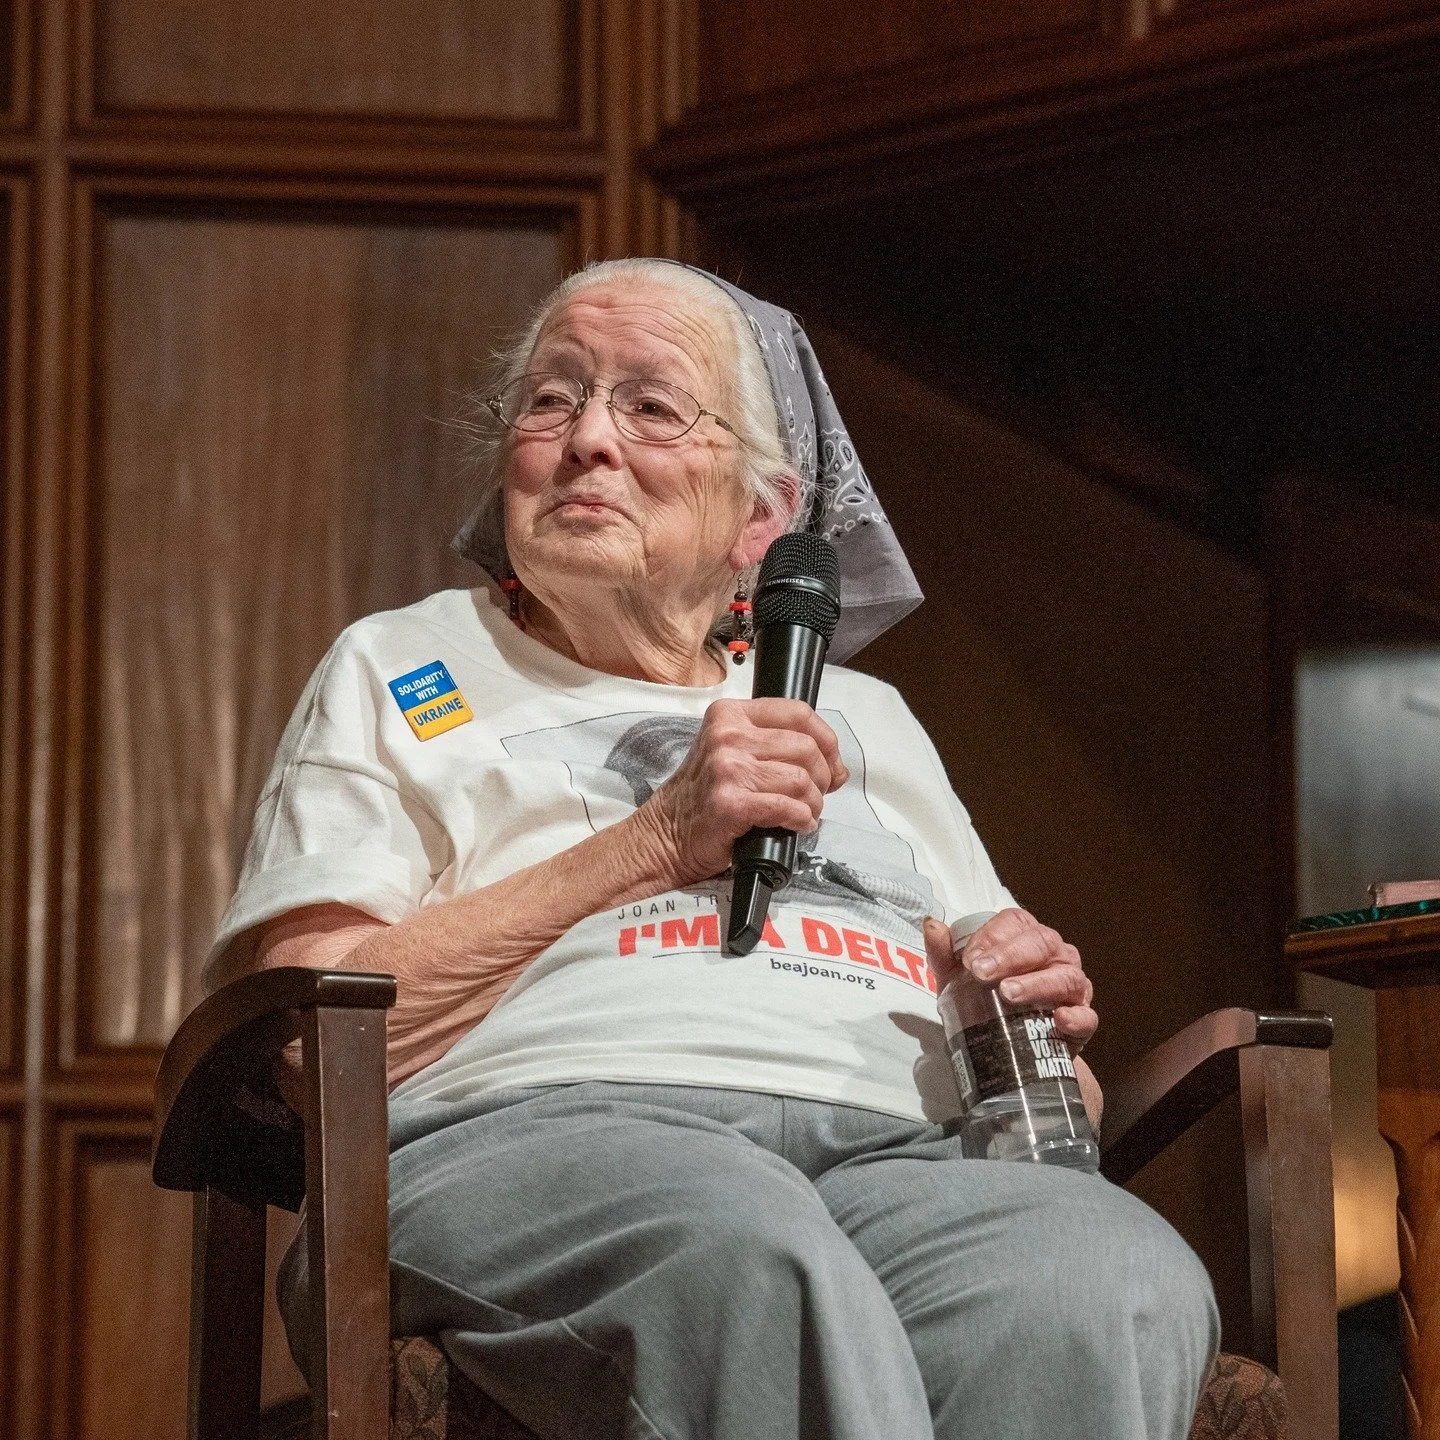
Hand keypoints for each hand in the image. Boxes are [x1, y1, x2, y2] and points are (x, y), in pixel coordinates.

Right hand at [638, 698, 848, 887]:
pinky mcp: (730, 803)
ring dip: (814, 802)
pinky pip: (787, 807)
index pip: (798, 712)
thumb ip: (778, 749)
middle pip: (805, 747)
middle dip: (823, 776)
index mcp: (730, 714)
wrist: (666, 834)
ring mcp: (727, 768)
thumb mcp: (734, 753)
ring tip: (806, 813)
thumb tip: (836, 767)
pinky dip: (801, 819)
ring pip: (800, 779)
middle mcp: (728, 735)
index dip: (826, 739)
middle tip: (817, 795)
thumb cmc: (704, 795)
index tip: (831, 762)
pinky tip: (797, 825)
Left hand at [922, 907, 1097, 1051]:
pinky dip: (1076, 1017)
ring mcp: (1073, 987)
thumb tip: (930, 925)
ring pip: (1066, 976)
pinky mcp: (1082, 1020)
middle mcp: (1055, 956)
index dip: (992, 936)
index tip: (969, 959)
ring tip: (1009, 993)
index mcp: (1026, 939)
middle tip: (983, 973)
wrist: (1013, 1051)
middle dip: (1011, 955)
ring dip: (1037, 983)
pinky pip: (1087, 1016)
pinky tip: (1059, 1019)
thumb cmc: (987, 1004)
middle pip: (1041, 943)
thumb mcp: (959, 981)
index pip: (1014, 922)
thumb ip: (944, 954)